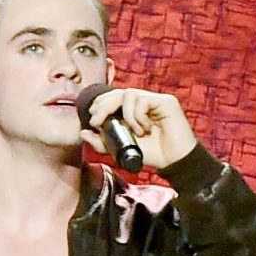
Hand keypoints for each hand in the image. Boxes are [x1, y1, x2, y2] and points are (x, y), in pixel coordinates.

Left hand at [79, 85, 198, 170]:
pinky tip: (146, 128)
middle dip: (103, 105)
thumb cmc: (151, 154)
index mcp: (133, 110)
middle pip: (118, 93)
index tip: (92, 119)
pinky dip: (138, 116)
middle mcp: (144, 102)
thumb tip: (82, 132)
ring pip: (128, 94)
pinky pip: (142, 100)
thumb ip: (101, 142)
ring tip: (135, 131)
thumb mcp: (120, 149)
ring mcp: (155, 100)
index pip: (113, 98)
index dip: (100, 103)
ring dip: (126, 115)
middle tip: (96, 121)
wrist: (173, 162)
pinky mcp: (166, 102)